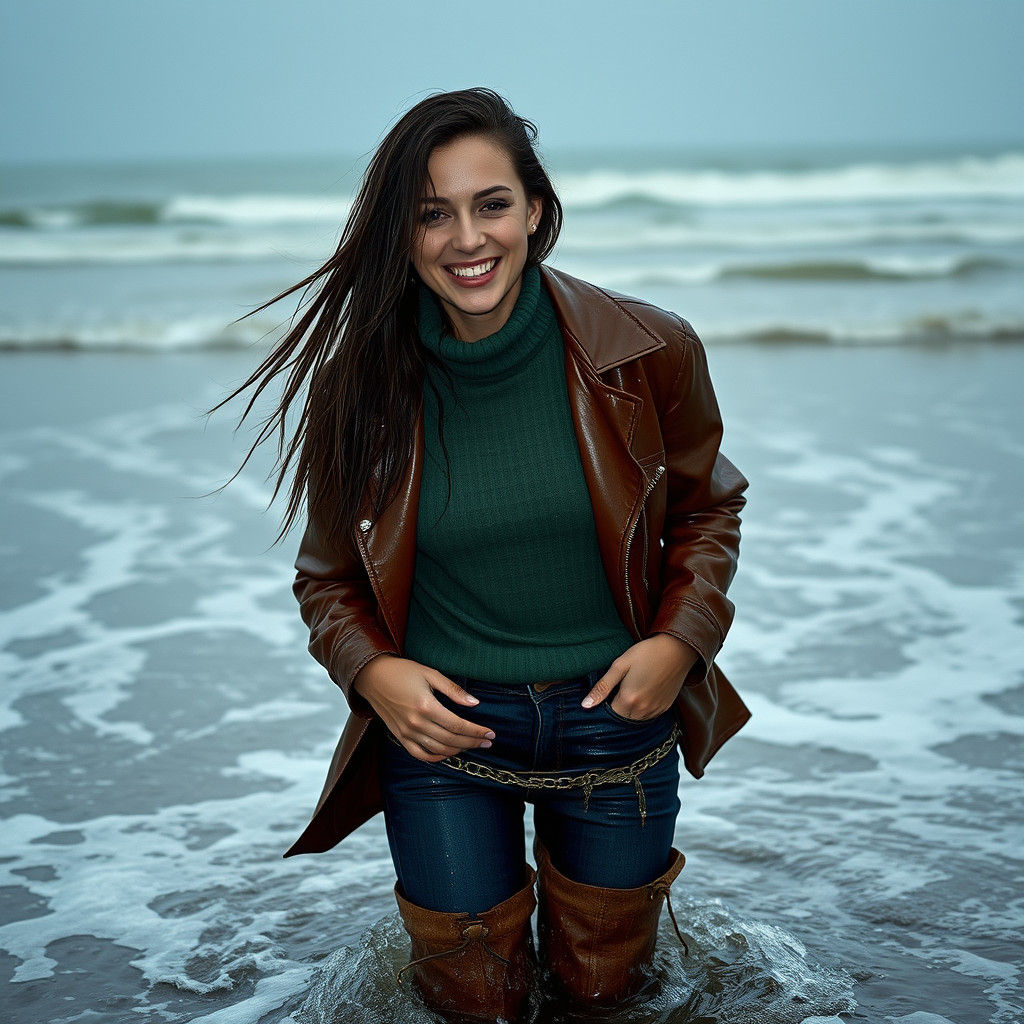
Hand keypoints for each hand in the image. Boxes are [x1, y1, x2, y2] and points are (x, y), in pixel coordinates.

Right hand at [353, 655, 496, 762]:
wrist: (372, 676)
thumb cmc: (403, 671)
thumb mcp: (430, 673)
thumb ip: (453, 690)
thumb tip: (475, 703)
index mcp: (426, 706)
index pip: (458, 726)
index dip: (477, 731)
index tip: (491, 733)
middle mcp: (416, 723)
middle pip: (451, 740)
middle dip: (473, 742)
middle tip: (488, 742)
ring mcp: (406, 732)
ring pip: (438, 749)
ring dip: (458, 750)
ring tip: (473, 746)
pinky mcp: (399, 736)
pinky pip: (419, 754)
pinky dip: (436, 757)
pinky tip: (448, 753)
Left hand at [581, 634, 699, 719]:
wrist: (677, 649)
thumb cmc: (646, 653)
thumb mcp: (620, 665)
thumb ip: (602, 687)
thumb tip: (585, 705)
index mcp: (629, 700)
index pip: (609, 715)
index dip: (604, 705)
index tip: (606, 693)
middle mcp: (643, 710)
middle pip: (622, 719)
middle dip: (617, 708)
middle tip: (619, 688)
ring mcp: (656, 710)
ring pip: (636, 719)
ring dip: (630, 710)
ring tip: (632, 688)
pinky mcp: (666, 708)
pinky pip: (649, 715)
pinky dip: (643, 708)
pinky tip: (643, 691)